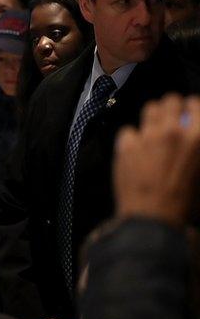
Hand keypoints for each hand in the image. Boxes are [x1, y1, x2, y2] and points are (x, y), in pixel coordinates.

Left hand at [114, 94, 199, 225]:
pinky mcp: (126, 145)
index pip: (196, 104)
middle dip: (172, 106)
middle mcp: (173, 131)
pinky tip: (135, 148)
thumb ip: (195, 149)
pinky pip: (128, 130)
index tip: (189, 113)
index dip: (192, 107)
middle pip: (171, 100)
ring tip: (153, 127)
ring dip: (153, 116)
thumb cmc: (186, 202)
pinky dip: (132, 138)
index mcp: (198, 138)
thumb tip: (191, 141)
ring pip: (149, 109)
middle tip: (171, 116)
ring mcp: (147, 136)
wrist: (153, 218)